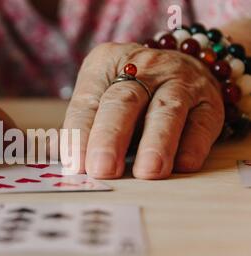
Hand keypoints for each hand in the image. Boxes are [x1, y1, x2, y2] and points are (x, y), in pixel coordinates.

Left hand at [63, 43, 223, 179]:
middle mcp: (143, 67)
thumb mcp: (101, 95)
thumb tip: (66, 160)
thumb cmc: (129, 93)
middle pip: (123, 102)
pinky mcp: (208, 101)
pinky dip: (192, 146)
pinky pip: (202, 123)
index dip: (80, 134)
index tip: (76, 164)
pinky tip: (182, 166)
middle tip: (103, 169)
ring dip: (157, 143)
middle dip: (111, 137)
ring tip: (147, 172)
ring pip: (166, 110)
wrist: (181, 67)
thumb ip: (84, 125)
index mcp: (105, 64)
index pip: (87, 102)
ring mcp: (180, 80)